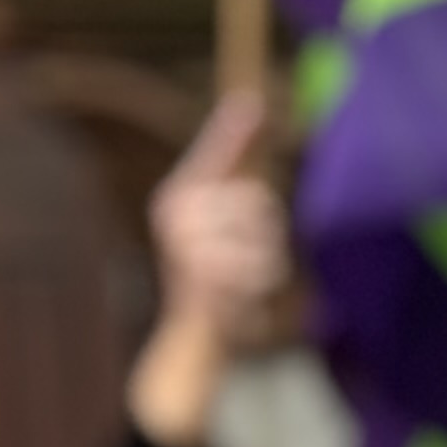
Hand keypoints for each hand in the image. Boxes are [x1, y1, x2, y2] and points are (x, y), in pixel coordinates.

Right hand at [129, 92, 284, 446]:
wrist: (192, 343)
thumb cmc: (213, 281)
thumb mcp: (219, 229)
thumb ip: (232, 179)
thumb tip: (245, 112)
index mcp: (179, 196)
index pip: (215, 157)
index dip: (235, 132)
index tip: (253, 103)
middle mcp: (177, 215)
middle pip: (258, 201)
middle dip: (268, 233)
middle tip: (248, 264)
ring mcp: (189, 248)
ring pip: (266, 236)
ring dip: (269, 264)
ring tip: (244, 285)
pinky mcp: (206, 281)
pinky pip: (260, 270)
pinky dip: (260, 290)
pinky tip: (241, 304)